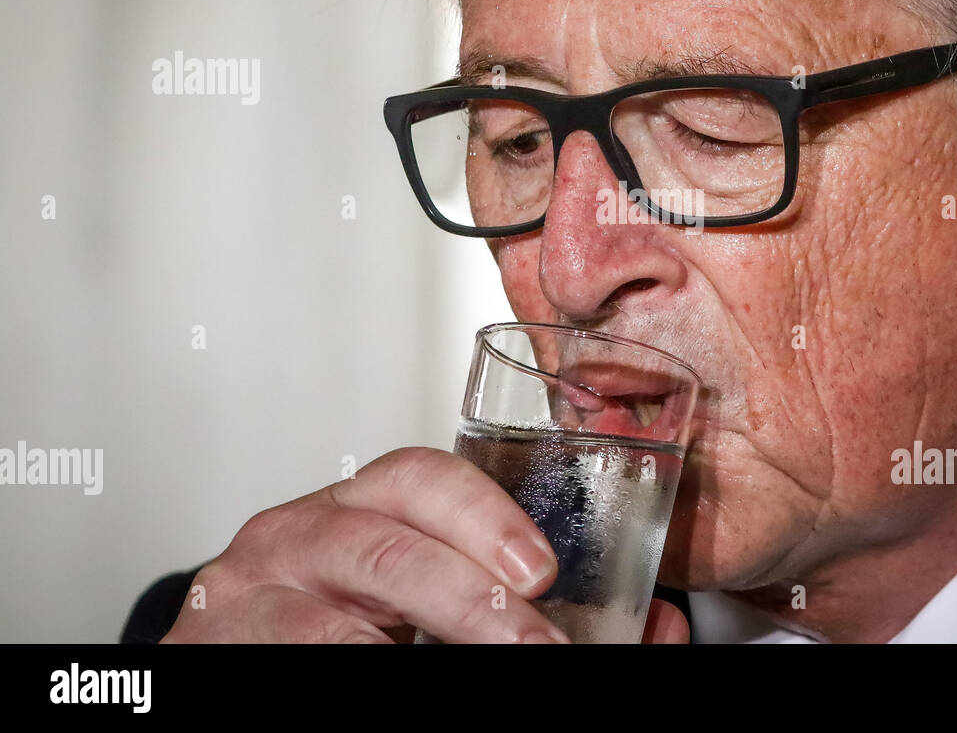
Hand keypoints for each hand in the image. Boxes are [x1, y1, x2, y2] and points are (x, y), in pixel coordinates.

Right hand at [161, 447, 571, 642]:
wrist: (220, 638)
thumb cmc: (316, 607)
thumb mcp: (381, 577)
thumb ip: (449, 576)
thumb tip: (543, 622)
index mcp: (350, 504)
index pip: (418, 479)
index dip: (485, 517)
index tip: (539, 570)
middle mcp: (293, 535)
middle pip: (386, 549)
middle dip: (471, 598)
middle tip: (533, 642)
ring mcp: (246, 595)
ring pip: (333, 626)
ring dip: (415, 654)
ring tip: (488, 667)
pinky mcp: (213, 645)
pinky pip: (297, 659)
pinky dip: (357, 671)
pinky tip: (399, 677)